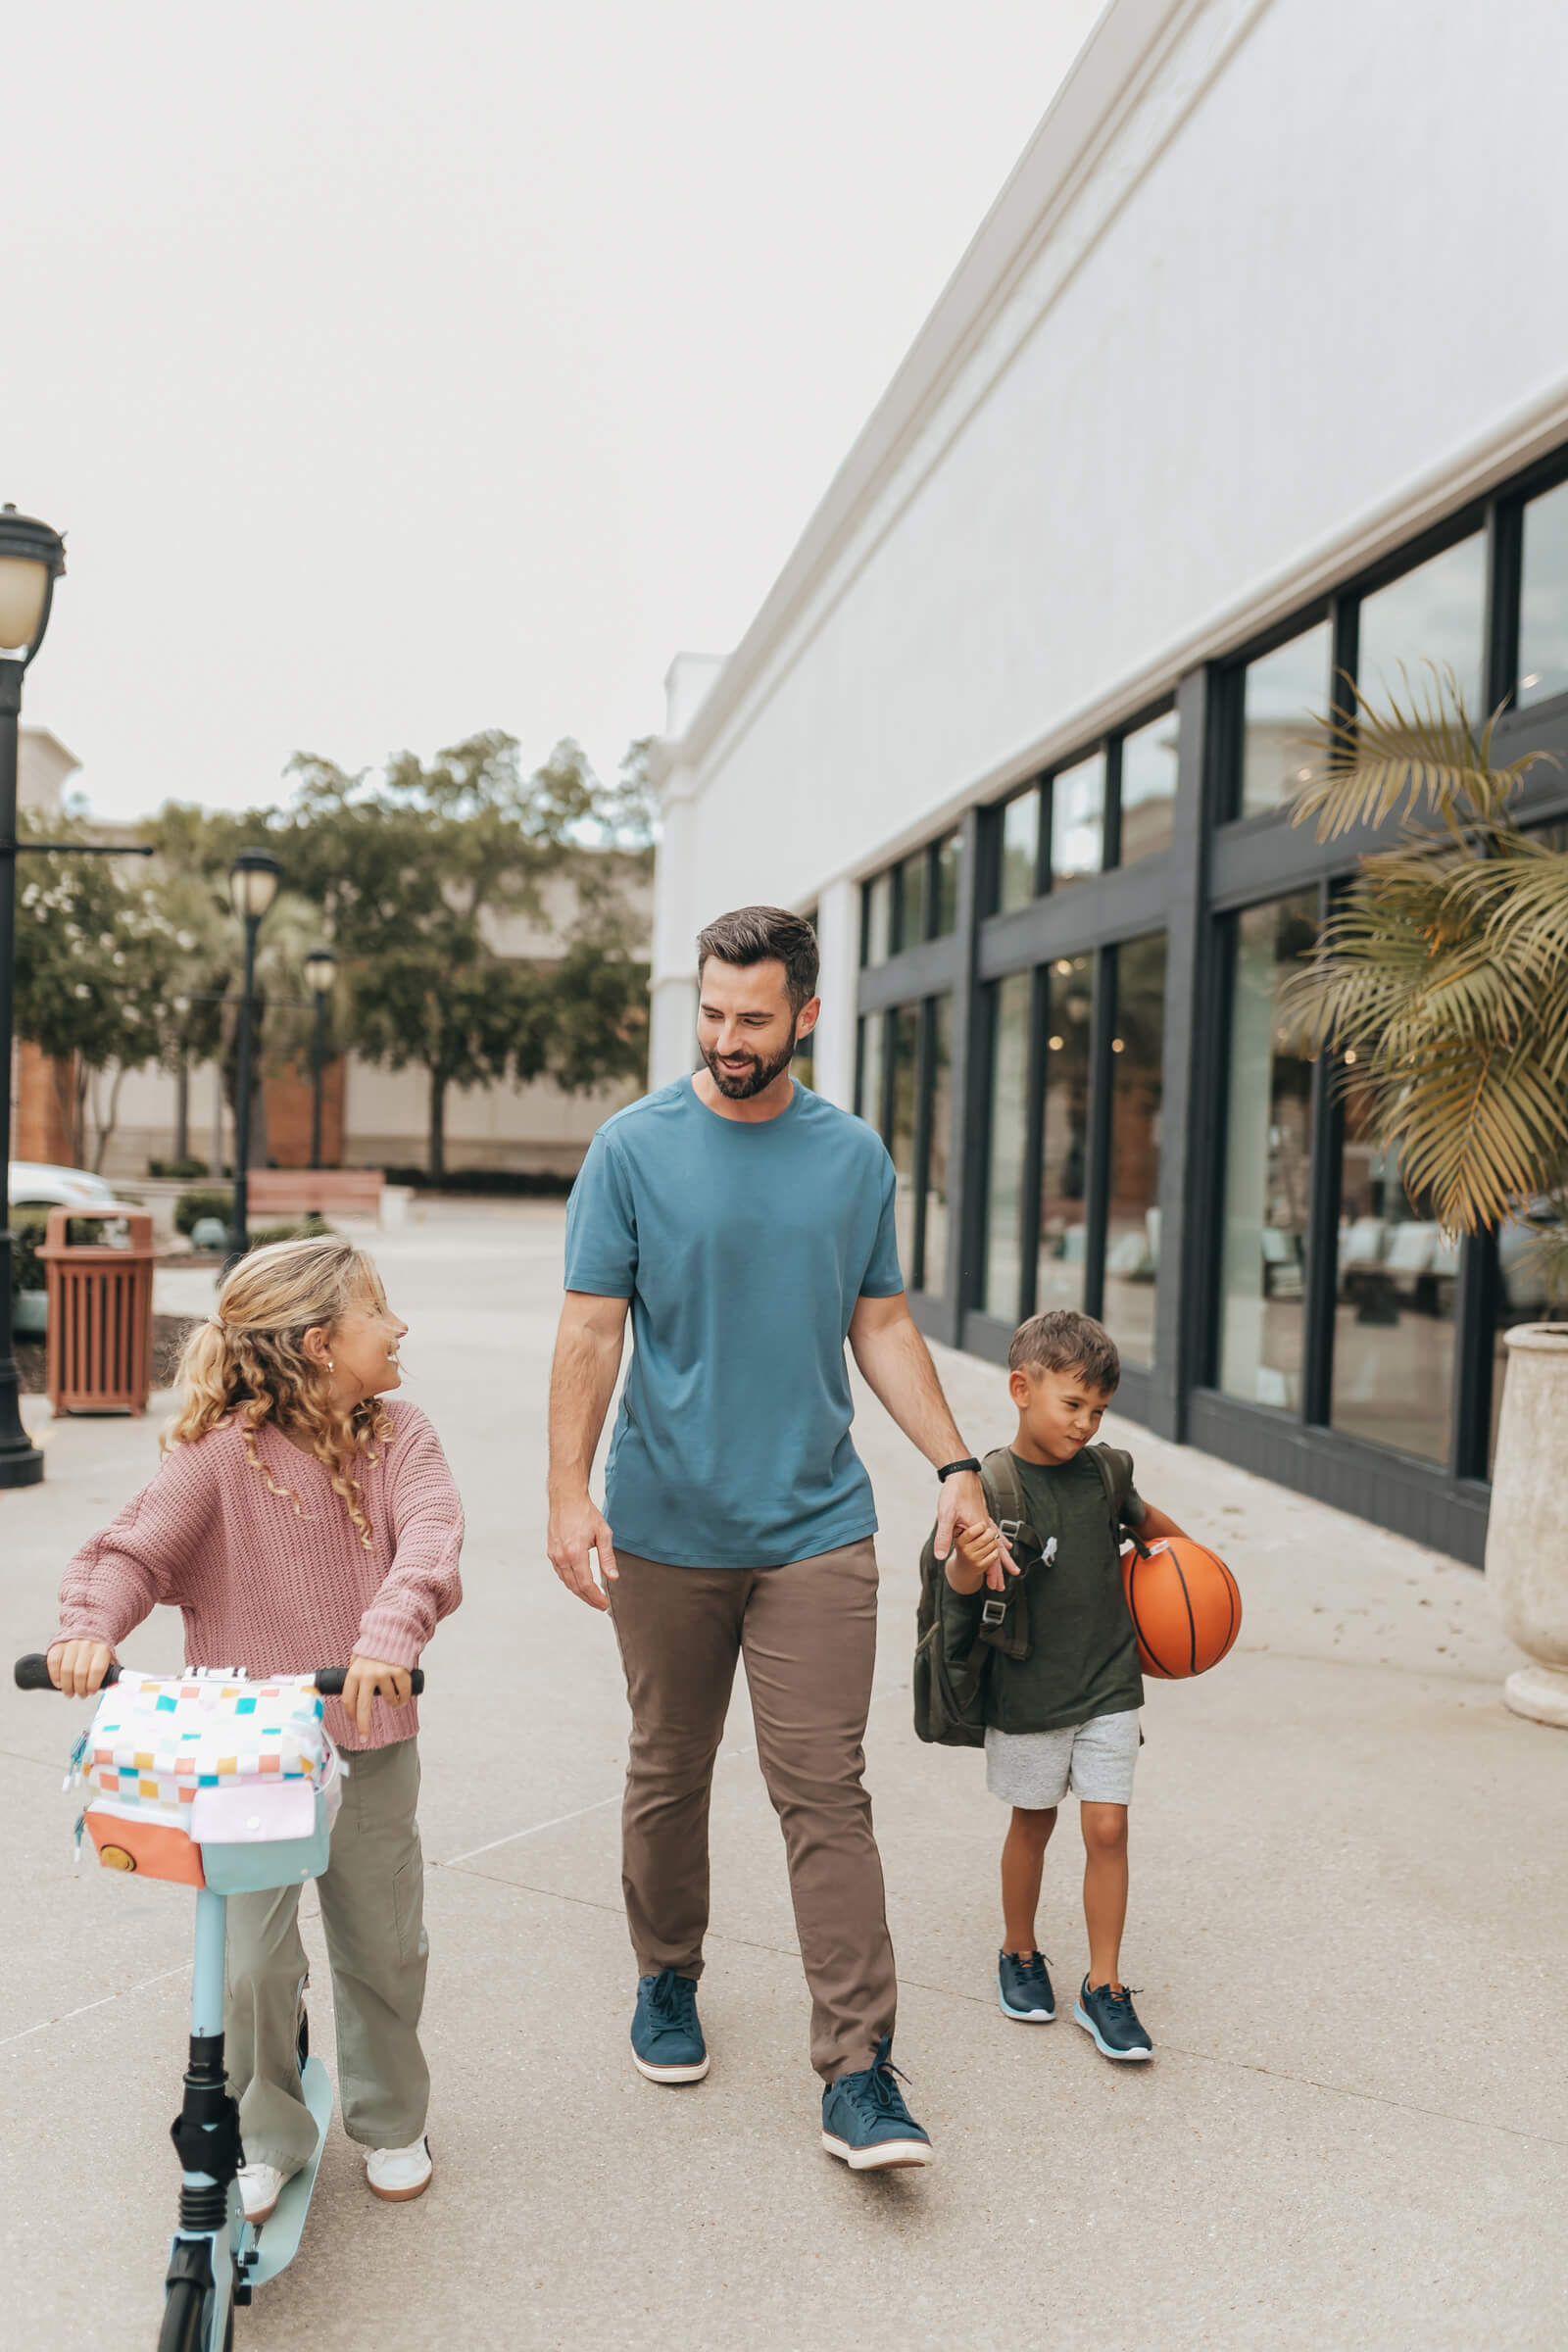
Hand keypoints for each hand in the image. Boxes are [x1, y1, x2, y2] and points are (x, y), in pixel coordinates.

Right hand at [47, 1639, 114, 1698]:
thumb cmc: (97, 1651)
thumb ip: (110, 1672)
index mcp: (102, 1649)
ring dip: (67, 1686)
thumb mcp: (108, 1658)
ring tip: (69, 1692)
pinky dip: (55, 1677)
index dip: (93, 1684)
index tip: (91, 1691)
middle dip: (79, 1689)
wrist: (86, 1631)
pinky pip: (54, 1663)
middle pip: (80, 1673)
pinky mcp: (58, 1646)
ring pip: (66, 1670)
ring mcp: (71, 1644)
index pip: (97, 1670)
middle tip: (80, 1694)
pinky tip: (59, 1683)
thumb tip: (113, 1687)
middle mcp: (86, 1645)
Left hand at [340, 1655, 412, 1737]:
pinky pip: (403, 1693)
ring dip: (392, 1703)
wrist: (393, 1630)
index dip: (351, 1715)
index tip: (355, 1724)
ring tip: (394, 1697)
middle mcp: (367, 1674)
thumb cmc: (375, 1648)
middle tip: (364, 1737)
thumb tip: (350, 1697)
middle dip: (363, 1726)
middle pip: (363, 1707)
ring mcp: (384, 1673)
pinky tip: (403, 1698)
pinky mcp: (399, 1671)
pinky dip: (404, 1698)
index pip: (348, 1700)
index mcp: (354, 1673)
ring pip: (388, 1700)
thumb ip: (354, 1676)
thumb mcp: (358, 1659)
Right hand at [547, 1488, 617, 1612]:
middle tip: (600, 1605)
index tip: (604, 1604)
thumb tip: (612, 1577)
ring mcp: (554, 1555)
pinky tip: (580, 1584)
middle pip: (575, 1587)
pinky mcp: (551, 1553)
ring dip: (580, 1592)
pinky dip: (571, 1582)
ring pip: (567, 1582)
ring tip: (592, 1597)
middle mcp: (562, 1556)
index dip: (596, 1597)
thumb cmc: (585, 1513)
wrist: (566, 1499)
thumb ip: (607, 1557)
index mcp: (575, 1553)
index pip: (586, 1584)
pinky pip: (561, 1573)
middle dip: (589, 1599)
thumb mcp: (603, 1534)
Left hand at [934, 1468, 1015, 1587]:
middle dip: (999, 1571)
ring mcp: (986, 1522)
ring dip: (1002, 1560)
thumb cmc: (954, 1493)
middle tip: (1001, 1587)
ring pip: (998, 1545)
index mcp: (979, 1529)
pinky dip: (1001, 1542)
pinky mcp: (983, 1516)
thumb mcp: (945, 1515)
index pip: (989, 1557)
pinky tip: (1006, 1546)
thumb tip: (939, 1556)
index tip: (994, 1587)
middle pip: (996, 1554)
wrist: (961, 1474)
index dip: (992, 1573)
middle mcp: (986, 1527)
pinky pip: (996, 1534)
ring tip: (1011, 1570)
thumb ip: (943, 1536)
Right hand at [957, 1520, 1002, 1578]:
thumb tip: (978, 1514)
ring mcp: (973, 1559)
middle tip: (990, 1531)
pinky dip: (995, 1549)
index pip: (971, 1532)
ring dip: (994, 1541)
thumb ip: (966, 1526)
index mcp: (960, 1542)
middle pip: (984, 1538)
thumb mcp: (960, 1537)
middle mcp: (965, 1551)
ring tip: (990, 1540)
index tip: (983, 1524)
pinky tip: (991, 1548)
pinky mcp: (981, 1566)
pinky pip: (994, 1554)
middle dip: (991, 1532)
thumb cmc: (964, 1547)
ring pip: (991, 1545)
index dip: (980, 1526)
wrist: (962, 1568)